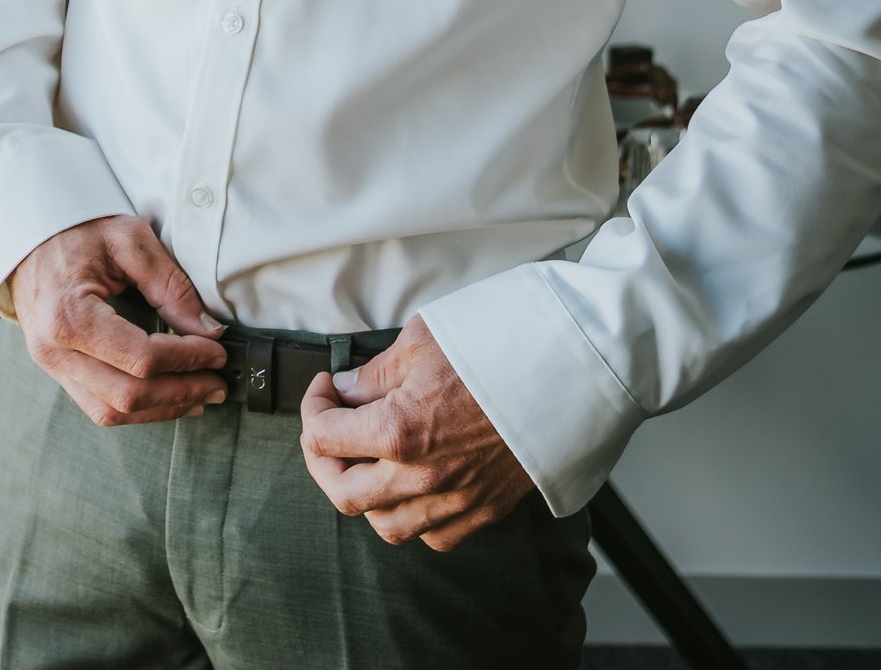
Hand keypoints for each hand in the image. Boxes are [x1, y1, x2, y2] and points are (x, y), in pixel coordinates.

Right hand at [6, 214, 231, 425]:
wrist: (26, 234)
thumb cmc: (75, 230)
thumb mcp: (128, 240)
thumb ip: (170, 285)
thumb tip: (208, 330)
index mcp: (69, 315)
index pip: (141, 358)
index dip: (187, 360)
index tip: (217, 350)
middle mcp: (54, 350)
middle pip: (129, 394)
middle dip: (182, 392)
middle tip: (219, 383)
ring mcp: (51, 365)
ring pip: (112, 412)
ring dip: (162, 409)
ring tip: (200, 396)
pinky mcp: (56, 370)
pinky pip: (98, 405)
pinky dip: (137, 408)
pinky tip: (167, 397)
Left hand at [297, 314, 534, 550]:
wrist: (567, 371)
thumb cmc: (495, 348)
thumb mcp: (419, 343)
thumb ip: (373, 375)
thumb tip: (343, 391)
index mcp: (399, 431)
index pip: (323, 437)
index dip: (313, 408)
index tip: (325, 390)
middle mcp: (423, 476)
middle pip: (342, 493)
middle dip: (322, 460)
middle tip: (328, 429)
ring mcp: (456, 499)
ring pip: (385, 526)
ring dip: (364, 496)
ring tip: (366, 461)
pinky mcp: (486, 510)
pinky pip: (433, 536)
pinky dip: (412, 518)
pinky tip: (410, 487)